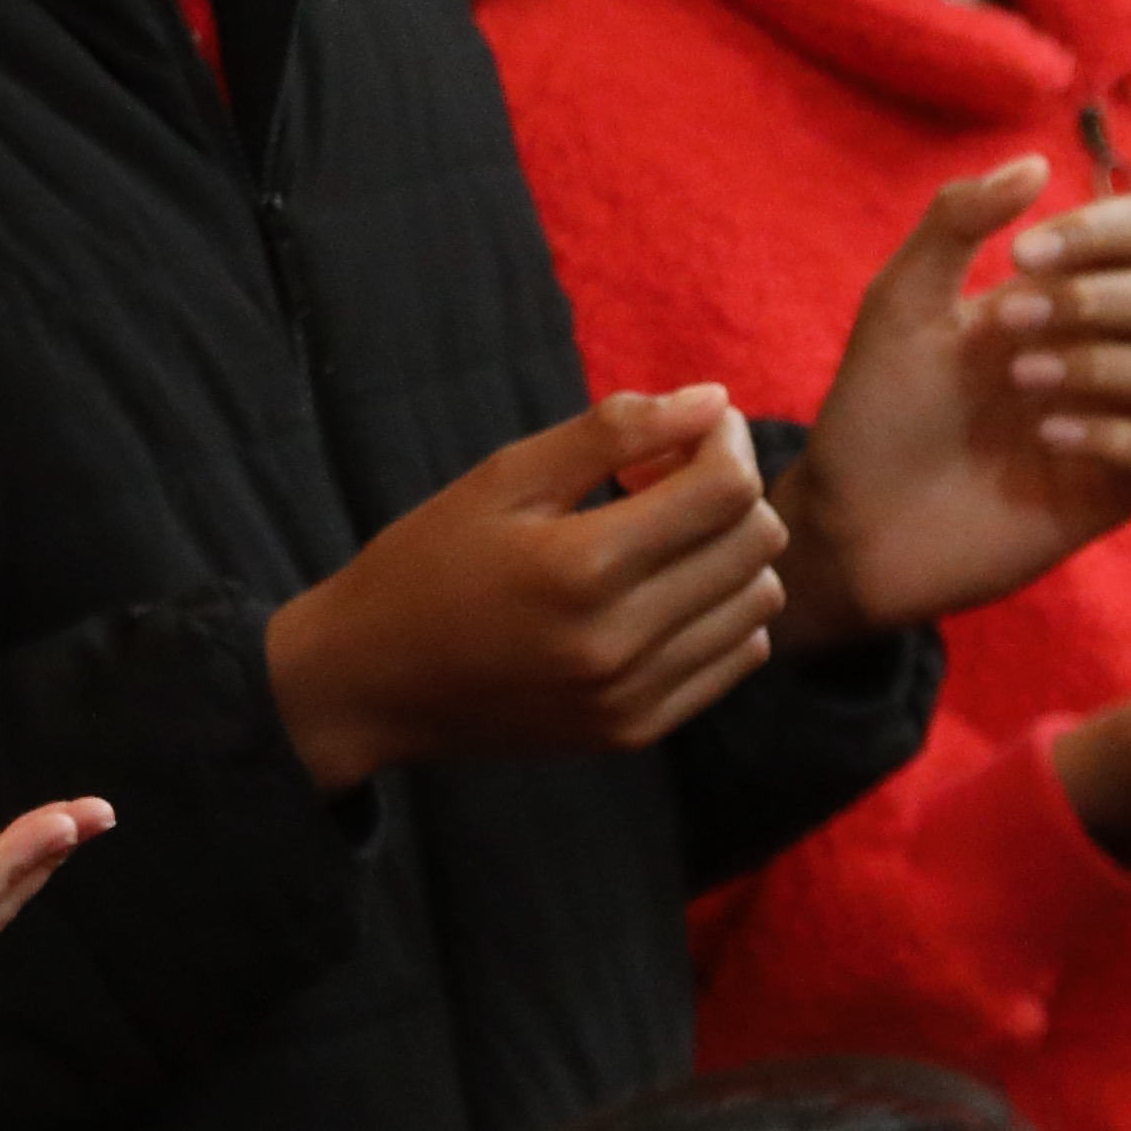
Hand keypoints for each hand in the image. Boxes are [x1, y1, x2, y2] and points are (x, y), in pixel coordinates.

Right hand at [263, 382, 786, 787]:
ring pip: (760, 600)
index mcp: (582, 566)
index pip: (727, 489)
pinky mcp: (638, 731)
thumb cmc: (429, 563)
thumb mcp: (504, 478)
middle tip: (668, 475)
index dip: (725, 440)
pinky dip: (724, 609)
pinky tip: (666, 588)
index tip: (693, 426)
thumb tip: (714, 400)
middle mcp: (620, 640)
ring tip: (664, 534)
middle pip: (756, 541)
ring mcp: (635, 696)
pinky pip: (738, 655)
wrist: (370, 685)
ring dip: (733, 551)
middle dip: (732, 489)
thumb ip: (613, 432)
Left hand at [772, 162, 1130, 651]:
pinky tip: (1048, 440)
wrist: (853, 520)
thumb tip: (1036, 162)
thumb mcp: (900, 301)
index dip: (1105, 230)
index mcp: (1060, 294)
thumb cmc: (874, 409)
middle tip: (1013, 323)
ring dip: (1108, 364)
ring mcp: (1111, 423)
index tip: (1024, 254)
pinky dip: (1120, 437)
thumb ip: (957, 220)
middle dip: (1104, 299)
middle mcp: (1098, 351)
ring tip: (1022, 382)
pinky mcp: (1111, 494)